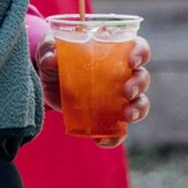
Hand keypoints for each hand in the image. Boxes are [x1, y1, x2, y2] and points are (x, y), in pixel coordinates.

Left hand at [35, 33, 150, 146]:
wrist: (45, 84)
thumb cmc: (54, 58)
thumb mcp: (49, 49)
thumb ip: (48, 50)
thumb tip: (51, 59)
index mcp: (113, 51)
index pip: (138, 47)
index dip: (140, 53)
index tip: (132, 61)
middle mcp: (122, 74)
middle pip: (142, 77)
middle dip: (139, 84)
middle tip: (127, 91)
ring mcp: (118, 97)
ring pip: (140, 103)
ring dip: (138, 109)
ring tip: (127, 116)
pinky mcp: (108, 118)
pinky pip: (119, 130)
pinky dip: (115, 137)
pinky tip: (102, 140)